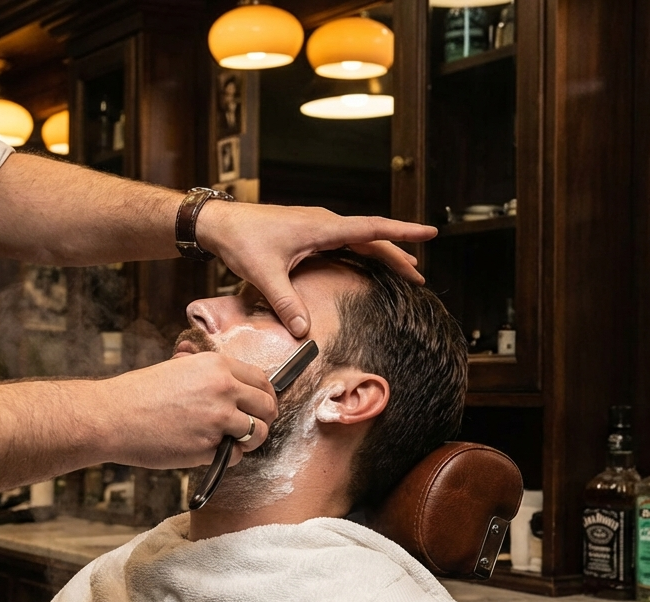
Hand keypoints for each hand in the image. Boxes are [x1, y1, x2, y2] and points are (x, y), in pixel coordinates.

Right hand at [99, 352, 277, 468]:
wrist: (112, 416)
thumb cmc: (138, 393)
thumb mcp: (177, 367)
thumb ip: (208, 373)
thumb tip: (228, 380)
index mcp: (217, 366)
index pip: (262, 380)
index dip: (265, 395)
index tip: (260, 406)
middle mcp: (223, 390)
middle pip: (268, 407)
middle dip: (264, 419)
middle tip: (251, 427)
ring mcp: (218, 420)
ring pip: (259, 433)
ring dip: (250, 441)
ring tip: (231, 442)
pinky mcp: (209, 447)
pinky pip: (235, 455)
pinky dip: (226, 457)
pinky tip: (208, 451)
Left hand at [196, 202, 436, 336]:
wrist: (219, 223)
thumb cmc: (241, 240)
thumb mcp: (264, 274)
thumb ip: (285, 302)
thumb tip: (304, 331)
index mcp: (321, 227)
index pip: (372, 228)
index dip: (403, 232)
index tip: (430, 232)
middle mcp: (323, 222)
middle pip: (371, 237)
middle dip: (398, 255)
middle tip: (419, 276)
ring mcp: (316, 226)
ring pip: (358, 238)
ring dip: (381, 253)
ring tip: (404, 270)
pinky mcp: (307, 232)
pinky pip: (343, 241)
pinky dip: (360, 252)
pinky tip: (366, 264)